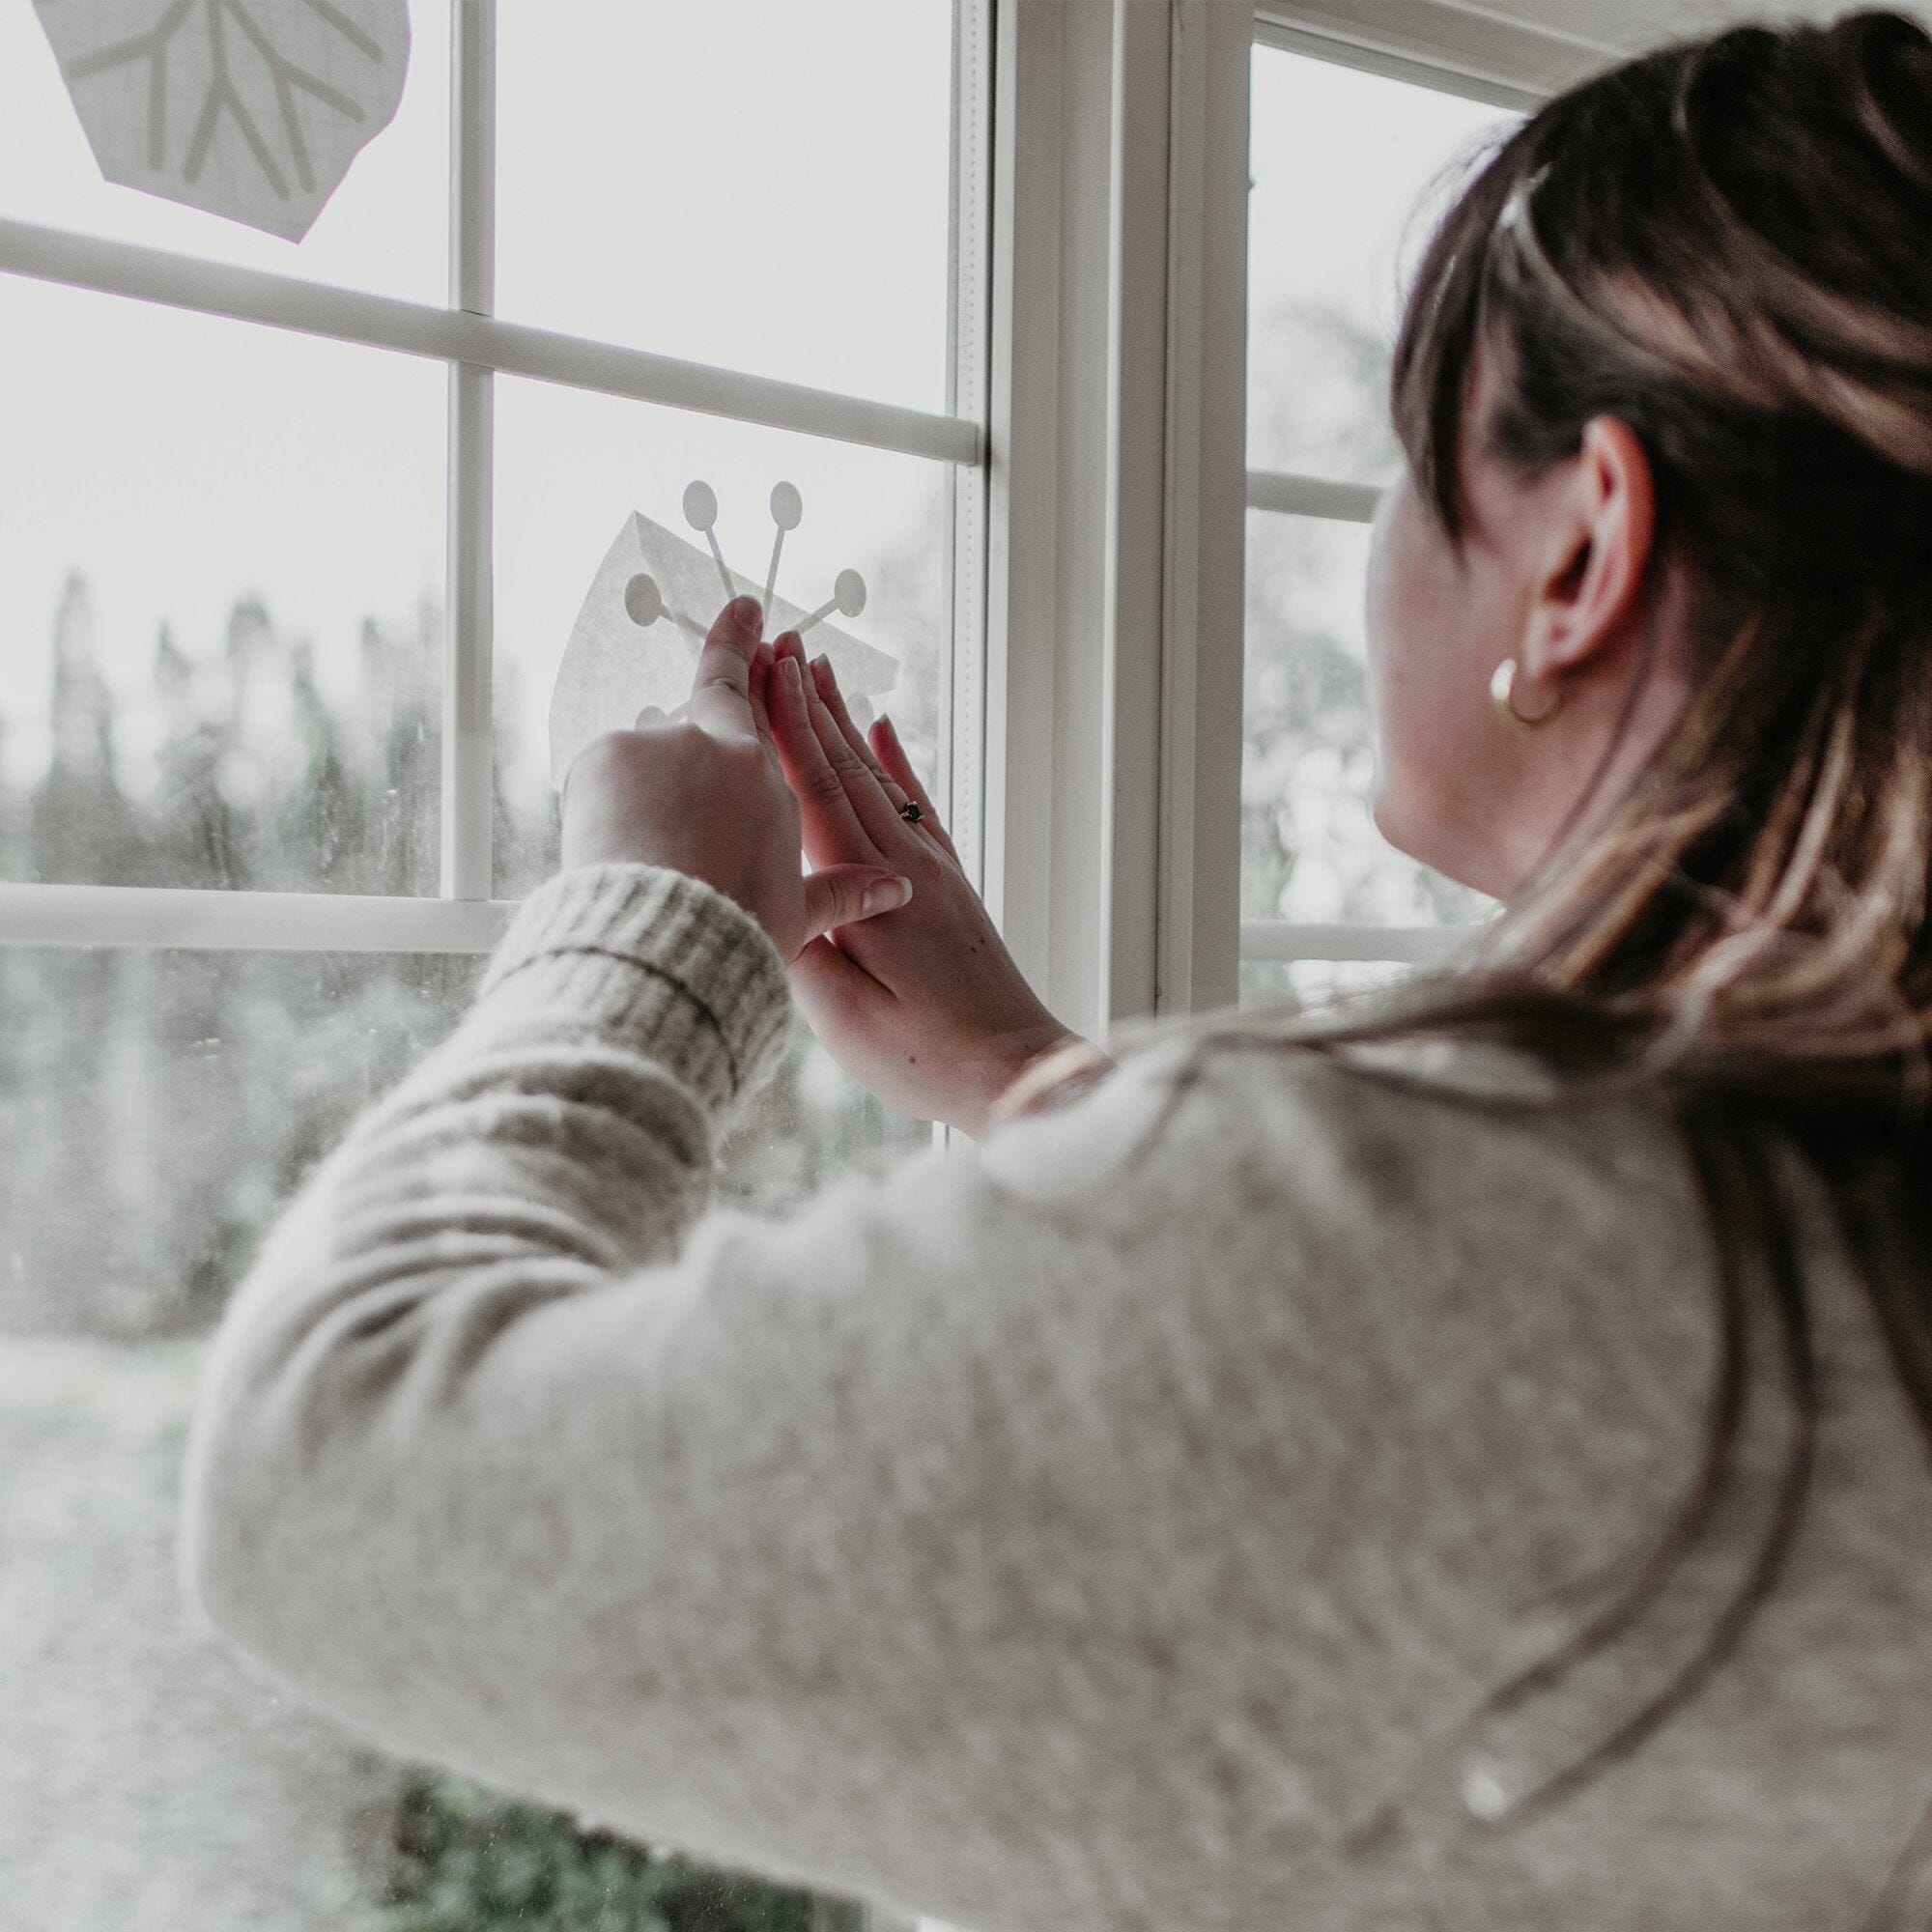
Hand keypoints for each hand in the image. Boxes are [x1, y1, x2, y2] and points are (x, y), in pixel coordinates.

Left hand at [558, 595, 913, 962]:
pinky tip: (615, 844)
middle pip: (694, 719)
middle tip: (685, 786)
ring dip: (645, 788)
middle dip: (687, 747)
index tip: (746, 611)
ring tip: (647, 852)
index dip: (745, 647)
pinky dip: (606, 802)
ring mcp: (654, 743)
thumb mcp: (798, 914)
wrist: (664, 940)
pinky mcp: (603, 756)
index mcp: (763, 772)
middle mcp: (712, 743)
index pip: (755, 695)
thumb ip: (841, 892)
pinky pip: (601, 772)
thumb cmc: (733, 931)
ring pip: (646, 752)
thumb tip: (895, 889)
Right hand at [763, 630, 1081, 1136]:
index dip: (787, 729)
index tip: (763, 670)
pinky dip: (897, 761)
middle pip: (848, 767)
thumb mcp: (842, 1019)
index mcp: (874, 893)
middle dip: (809, 703)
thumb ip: (801, 949)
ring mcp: (935, 871)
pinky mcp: (950, 886)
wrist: (1017, 1073)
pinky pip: (918, 806)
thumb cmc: (927, 1058)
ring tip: (820, 667)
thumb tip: (768, 895)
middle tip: (780, 643)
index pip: (819, 793)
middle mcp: (908, 866)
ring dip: (845, 720)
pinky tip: (883, 728)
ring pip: (881, 777)